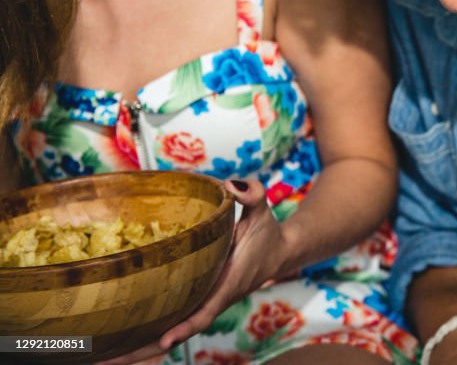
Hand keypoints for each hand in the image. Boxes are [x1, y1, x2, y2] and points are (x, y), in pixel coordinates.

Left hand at [97, 178, 285, 364]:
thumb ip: (253, 195)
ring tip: (99, 359)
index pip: (204, 312)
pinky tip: (118, 342)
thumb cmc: (269, 233)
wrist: (280, 253)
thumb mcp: (262, 211)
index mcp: (227, 285)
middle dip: (141, 351)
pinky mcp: (197, 299)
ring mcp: (203, 302)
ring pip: (167, 331)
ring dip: (136, 349)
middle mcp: (212, 300)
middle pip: (175, 333)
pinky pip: (169, 320)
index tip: (164, 340)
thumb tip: (233, 185)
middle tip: (104, 362)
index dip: (184, 327)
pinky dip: (144, 334)